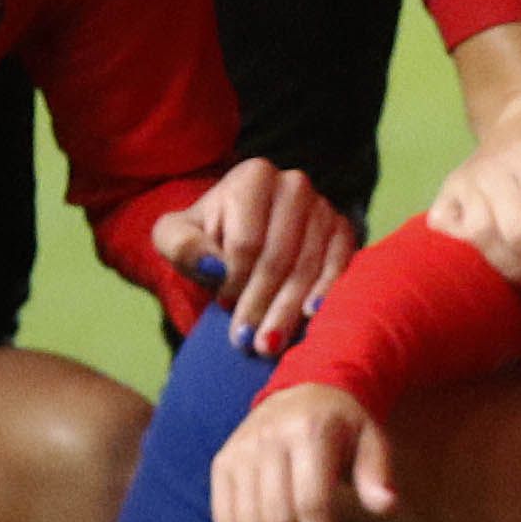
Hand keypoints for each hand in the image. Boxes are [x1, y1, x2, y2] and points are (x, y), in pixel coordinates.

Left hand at [169, 155, 357, 350]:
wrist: (241, 232)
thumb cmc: (209, 237)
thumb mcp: (176, 236)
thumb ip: (181, 246)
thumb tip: (214, 268)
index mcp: (255, 176)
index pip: (247, 242)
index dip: (234, 280)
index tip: (221, 305)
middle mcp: (295, 184)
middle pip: (279, 257)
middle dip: (260, 304)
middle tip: (247, 342)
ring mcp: (324, 207)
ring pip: (307, 267)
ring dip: (287, 310)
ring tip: (268, 345)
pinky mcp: (344, 230)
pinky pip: (339, 266)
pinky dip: (326, 293)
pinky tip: (312, 316)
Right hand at [212, 384, 391, 521]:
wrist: (300, 389)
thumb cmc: (344, 424)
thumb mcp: (372, 436)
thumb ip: (378, 472)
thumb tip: (387, 507)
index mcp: (309, 432)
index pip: (311, 502)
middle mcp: (267, 441)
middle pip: (276, 521)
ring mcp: (239, 454)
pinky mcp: (221, 466)